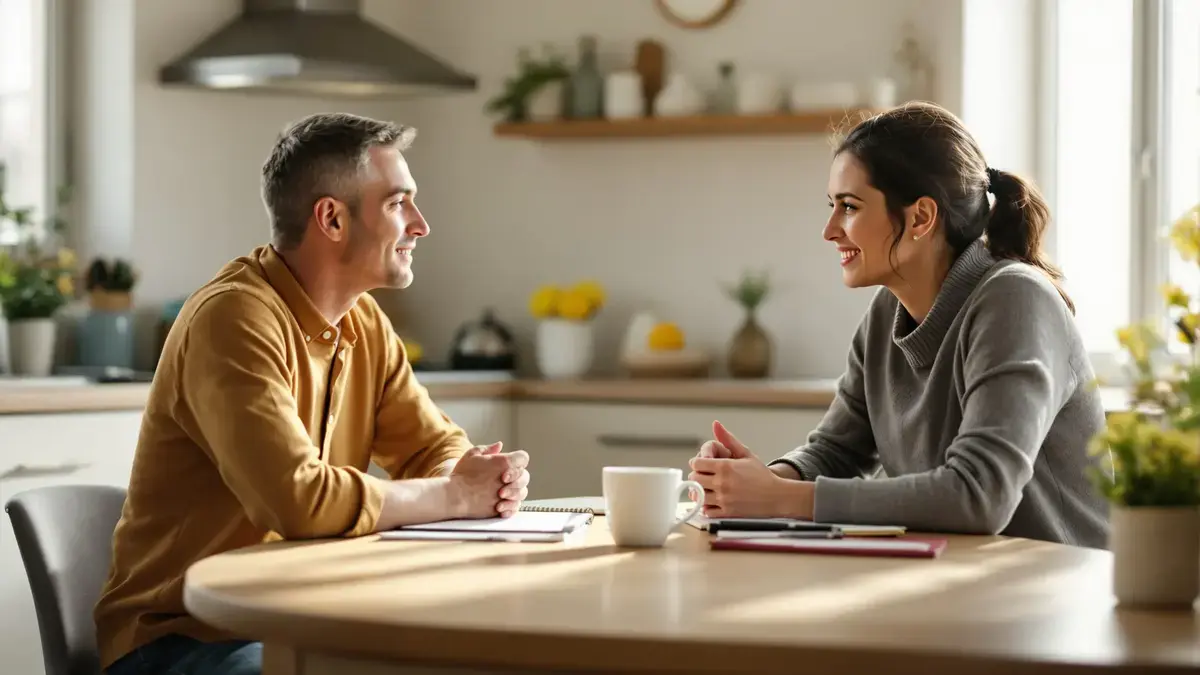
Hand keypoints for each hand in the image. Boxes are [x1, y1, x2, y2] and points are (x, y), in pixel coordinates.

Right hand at [449, 442, 529, 517]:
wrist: (454, 496)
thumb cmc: (462, 475)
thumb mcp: (472, 455)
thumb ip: (488, 449)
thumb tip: (499, 446)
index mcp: (504, 463)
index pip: (523, 457)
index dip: (518, 459)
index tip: (508, 463)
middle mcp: (509, 480)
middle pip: (525, 476)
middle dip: (517, 477)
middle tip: (503, 479)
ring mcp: (506, 496)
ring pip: (522, 493)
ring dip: (514, 492)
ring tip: (501, 492)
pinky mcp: (502, 510)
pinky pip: (514, 508)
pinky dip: (510, 506)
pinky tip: (501, 503)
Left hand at [688, 422, 813, 518]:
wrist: (777, 496)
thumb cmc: (762, 475)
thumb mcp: (746, 454)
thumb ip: (728, 439)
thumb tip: (716, 424)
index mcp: (725, 467)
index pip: (697, 463)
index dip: (698, 463)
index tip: (702, 464)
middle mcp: (722, 483)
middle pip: (694, 479)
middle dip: (697, 476)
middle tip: (703, 476)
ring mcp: (724, 499)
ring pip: (698, 495)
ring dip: (700, 492)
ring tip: (707, 489)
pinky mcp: (727, 512)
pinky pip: (706, 510)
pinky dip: (706, 506)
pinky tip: (712, 500)